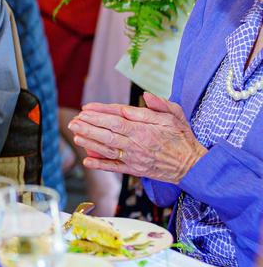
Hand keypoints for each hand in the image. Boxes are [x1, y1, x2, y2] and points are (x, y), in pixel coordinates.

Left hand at [68, 92, 206, 183]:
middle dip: (88, 128)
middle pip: (107, 134)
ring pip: (107, 149)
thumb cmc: (182, 138)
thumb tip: (145, 95)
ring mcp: (135, 158)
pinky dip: (100, 165)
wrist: (193, 166)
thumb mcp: (175, 116)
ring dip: (89, 143)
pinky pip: (115, 167)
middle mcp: (137, 144)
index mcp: (145, 129)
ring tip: (75, 136)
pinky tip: (86, 161)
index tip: (85, 109)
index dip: (99, 114)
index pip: (116, 120)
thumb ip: (159, 105)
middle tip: (73, 121)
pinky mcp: (135, 170)